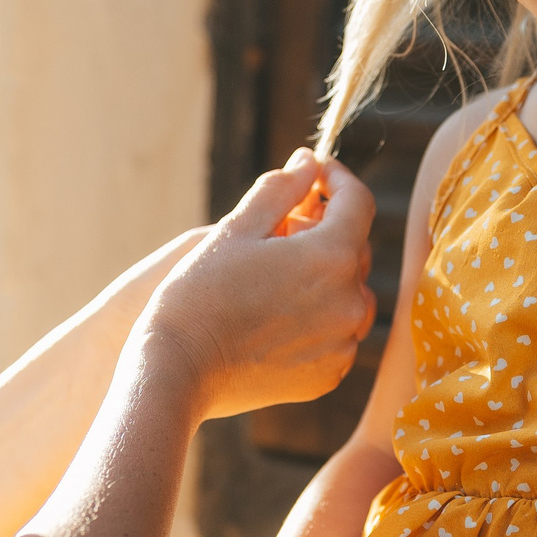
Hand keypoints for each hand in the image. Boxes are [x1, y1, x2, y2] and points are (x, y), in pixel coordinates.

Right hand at [137, 152, 376, 419]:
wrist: (178, 371)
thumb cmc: (200, 294)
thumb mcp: (237, 228)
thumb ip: (281, 188)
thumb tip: (308, 160)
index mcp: (332, 256)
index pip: (358, 202)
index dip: (336, 178)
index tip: (313, 173)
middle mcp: (350, 301)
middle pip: (354, 249)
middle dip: (326, 229)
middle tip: (281, 224)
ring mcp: (343, 344)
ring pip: (349, 293)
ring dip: (326, 275)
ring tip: (278, 273)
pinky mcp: (329, 375)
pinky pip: (338, 334)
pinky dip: (320, 317)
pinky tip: (278, 314)